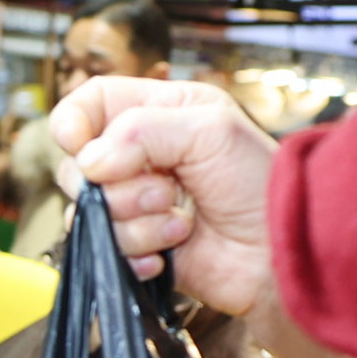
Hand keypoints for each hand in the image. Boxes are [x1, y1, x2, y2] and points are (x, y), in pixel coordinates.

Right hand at [50, 78, 278, 319]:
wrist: (281, 253)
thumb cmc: (261, 184)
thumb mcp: (208, 131)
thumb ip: (140, 131)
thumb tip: (88, 162)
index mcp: (160, 112)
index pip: (90, 104)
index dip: (75, 123)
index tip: (81, 146)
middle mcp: (144, 155)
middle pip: (80, 164)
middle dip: (117, 185)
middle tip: (165, 191)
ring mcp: (139, 204)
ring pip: (92, 212)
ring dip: (137, 223)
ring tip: (182, 224)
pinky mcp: (141, 245)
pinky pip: (106, 250)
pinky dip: (137, 253)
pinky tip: (168, 254)